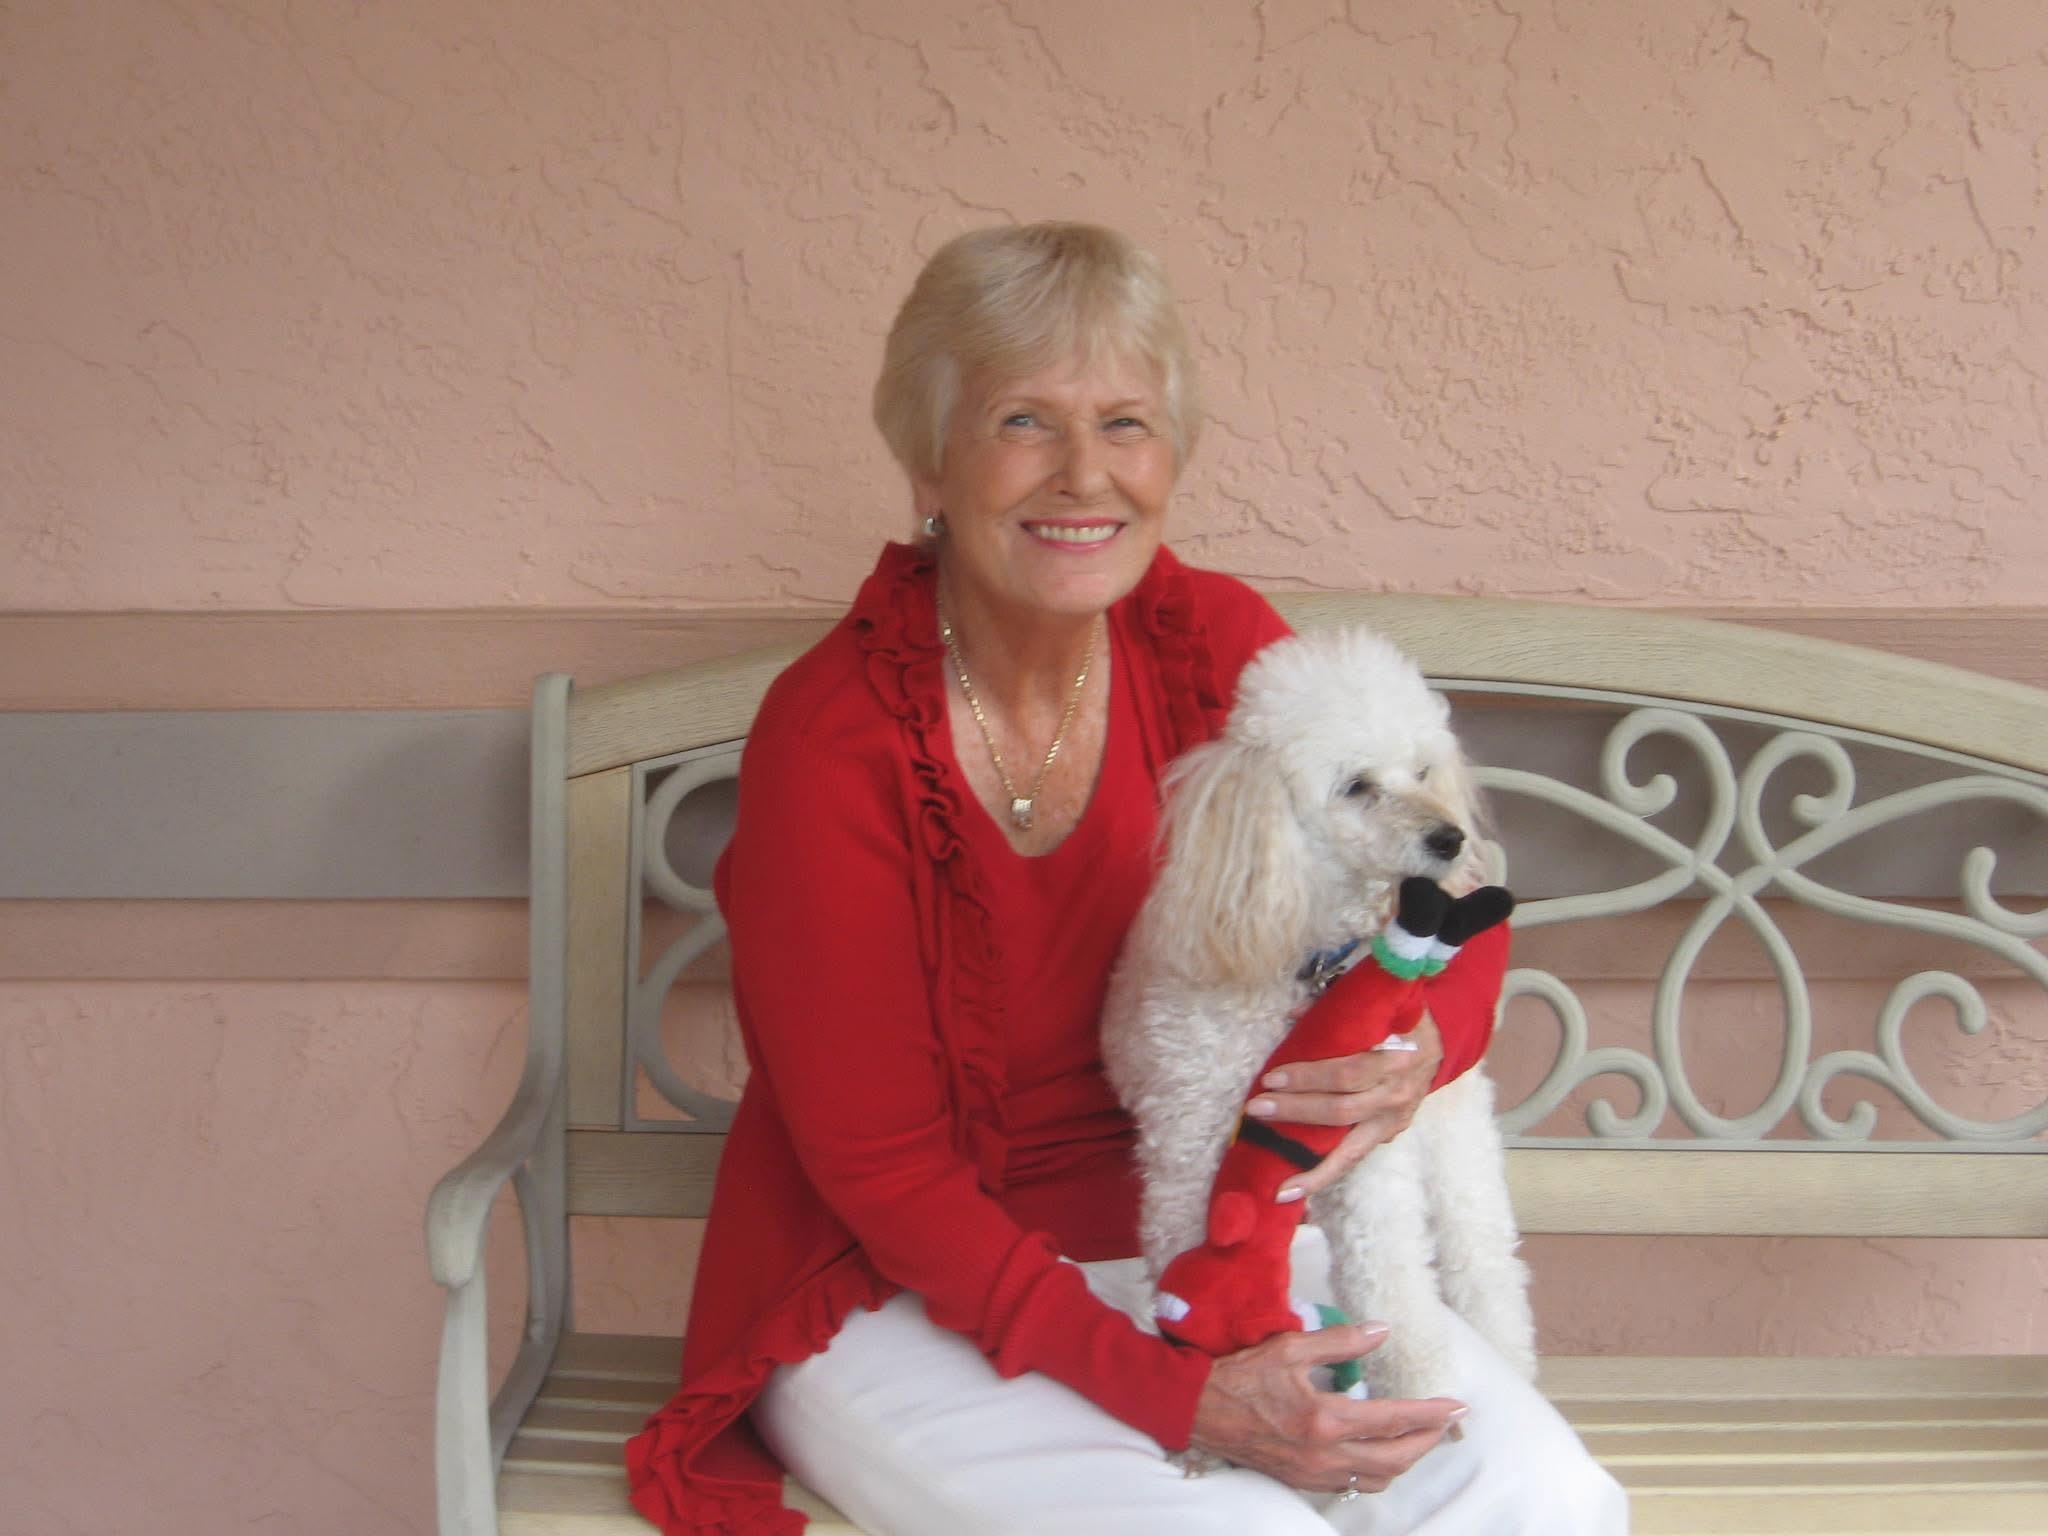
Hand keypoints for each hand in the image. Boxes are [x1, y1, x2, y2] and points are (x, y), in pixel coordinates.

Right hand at [1187, 1323, 1465, 1491]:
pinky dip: (1377, 1471)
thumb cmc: (1240, 1376)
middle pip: (1395, 1459)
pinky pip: (1353, 1483)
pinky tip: (1379, 1454)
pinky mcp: (1302, 1480)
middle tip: (1447, 1424)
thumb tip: (1381, 1330)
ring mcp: (1314, 1473)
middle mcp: (1325, 1454)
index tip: (1457, 1406)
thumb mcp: (1290, 1347)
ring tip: (1419, 1439)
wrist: (1197, 1411)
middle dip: (1427, 1442)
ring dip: (1405, 1460)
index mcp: (1326, 1419)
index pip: (1394, 1420)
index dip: (1431, 1414)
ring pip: (1377, 1478)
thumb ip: (1340, 1341)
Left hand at [1245, 1013, 1442, 1202]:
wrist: (1436, 1044)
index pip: (1346, 1073)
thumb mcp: (1374, 1008)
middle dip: (1296, 1110)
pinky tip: (1296, 1189)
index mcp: (1396, 1057)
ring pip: (1350, 1151)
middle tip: (1256, 1108)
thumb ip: (1334, 1012)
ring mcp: (1394, 1120)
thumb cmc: (1394, 1021)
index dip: (1308, 1077)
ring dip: (1309, 1164)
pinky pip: (1353, 1158)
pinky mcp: (1389, 1135)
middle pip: (1342, 1110)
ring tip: (1277, 1181)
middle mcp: (1397, 1094)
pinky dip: (1324, 1174)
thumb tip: (1290, 1018)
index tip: (1271, 1078)